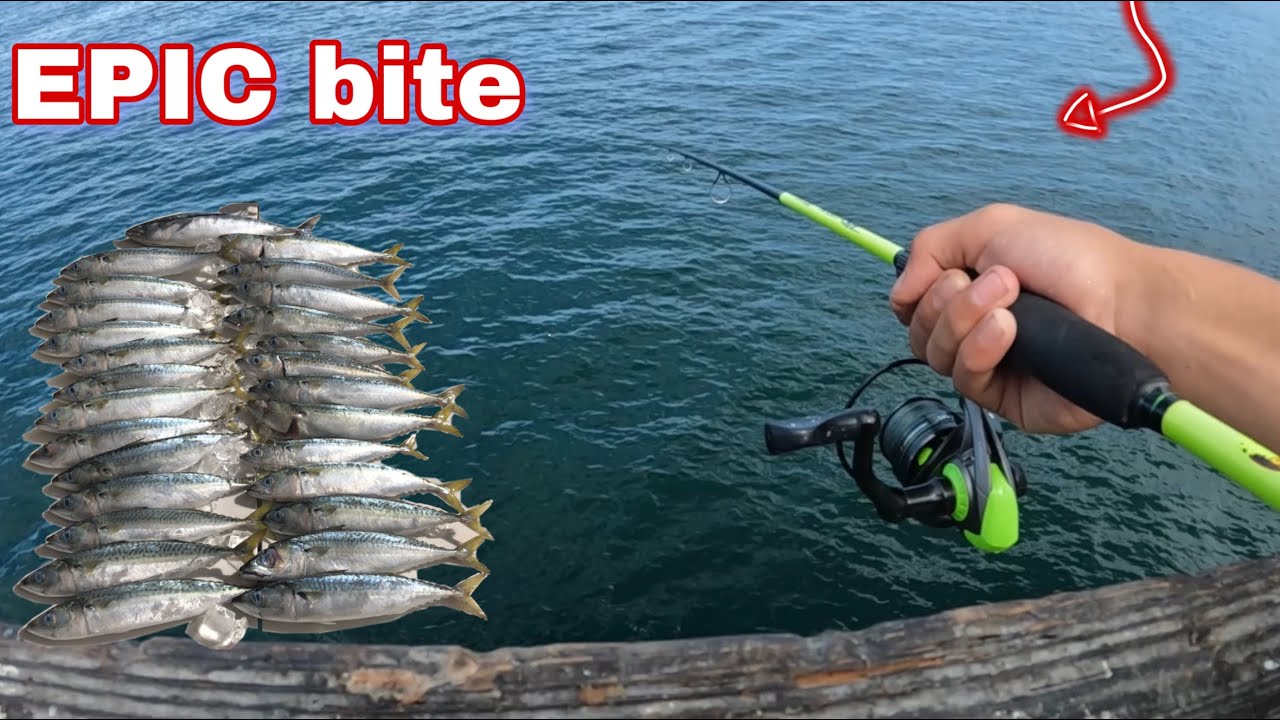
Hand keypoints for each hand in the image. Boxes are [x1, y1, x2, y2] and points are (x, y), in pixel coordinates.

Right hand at [889, 203, 1145, 434]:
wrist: (1122, 301)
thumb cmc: (1067, 258)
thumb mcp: (991, 226)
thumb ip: (930, 248)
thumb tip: (898, 294)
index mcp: (966, 292)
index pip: (911, 305)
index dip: (917, 293)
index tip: (945, 274)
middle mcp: (971, 331)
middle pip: (916, 330)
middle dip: (946, 302)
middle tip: (996, 283)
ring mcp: (986, 366)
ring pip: (934, 355)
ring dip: (964, 321)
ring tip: (1010, 303)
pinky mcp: (1003, 399)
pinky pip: (964, 380)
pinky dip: (979, 349)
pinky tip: (1007, 330)